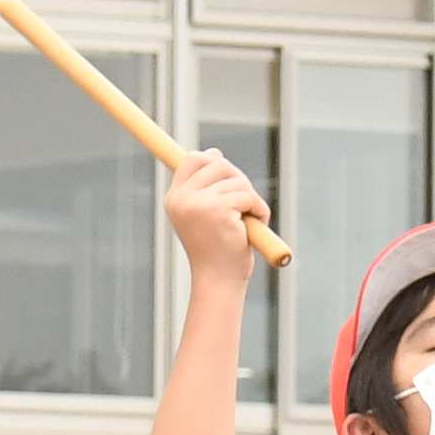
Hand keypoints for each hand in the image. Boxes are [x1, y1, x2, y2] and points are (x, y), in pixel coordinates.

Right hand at [165, 146, 275, 280]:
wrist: (218, 281)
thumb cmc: (216, 251)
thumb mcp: (206, 215)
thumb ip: (207, 187)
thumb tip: (215, 153)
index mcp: (175, 199)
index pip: (193, 159)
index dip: (213, 160)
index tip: (227, 175)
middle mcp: (182, 199)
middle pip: (217, 163)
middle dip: (238, 179)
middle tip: (245, 204)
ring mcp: (198, 203)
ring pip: (237, 180)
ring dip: (251, 198)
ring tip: (249, 221)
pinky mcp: (218, 210)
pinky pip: (248, 195)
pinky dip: (259, 209)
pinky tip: (256, 226)